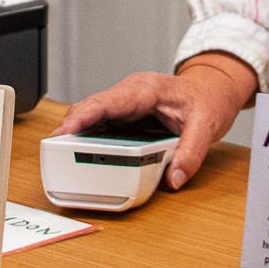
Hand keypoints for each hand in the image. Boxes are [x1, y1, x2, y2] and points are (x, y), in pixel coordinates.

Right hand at [51, 52, 258, 190]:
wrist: (213, 89)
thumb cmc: (207, 99)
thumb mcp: (206, 125)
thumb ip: (191, 153)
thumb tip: (174, 178)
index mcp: (145, 89)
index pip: (106, 101)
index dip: (81, 117)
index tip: (64, 132)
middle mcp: (130, 93)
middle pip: (91, 108)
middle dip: (71, 128)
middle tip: (55, 151)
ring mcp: (126, 103)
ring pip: (93, 116)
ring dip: (77, 134)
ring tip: (61, 155)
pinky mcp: (126, 114)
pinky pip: (102, 124)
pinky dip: (89, 136)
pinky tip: (81, 152)